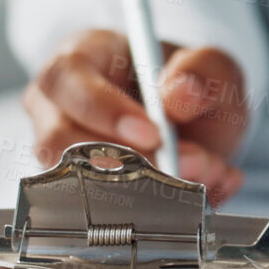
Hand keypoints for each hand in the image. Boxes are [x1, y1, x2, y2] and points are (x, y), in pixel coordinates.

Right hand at [21, 28, 248, 199]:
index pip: (65, 79)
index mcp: (81, 58)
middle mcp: (57, 106)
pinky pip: (105, 210)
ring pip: (77, 182)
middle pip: (59, 139)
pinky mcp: (80, 192)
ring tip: (206, 172)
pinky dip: (164, 209)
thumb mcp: (211, 66)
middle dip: (129, 162)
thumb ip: (203, 70)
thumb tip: (181, 95)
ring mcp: (61, 152)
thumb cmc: (187, 85)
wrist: (198, 126)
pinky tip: (206, 188)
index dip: (103, 109)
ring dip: (148, 189)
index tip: (153, 134)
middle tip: (189, 163)